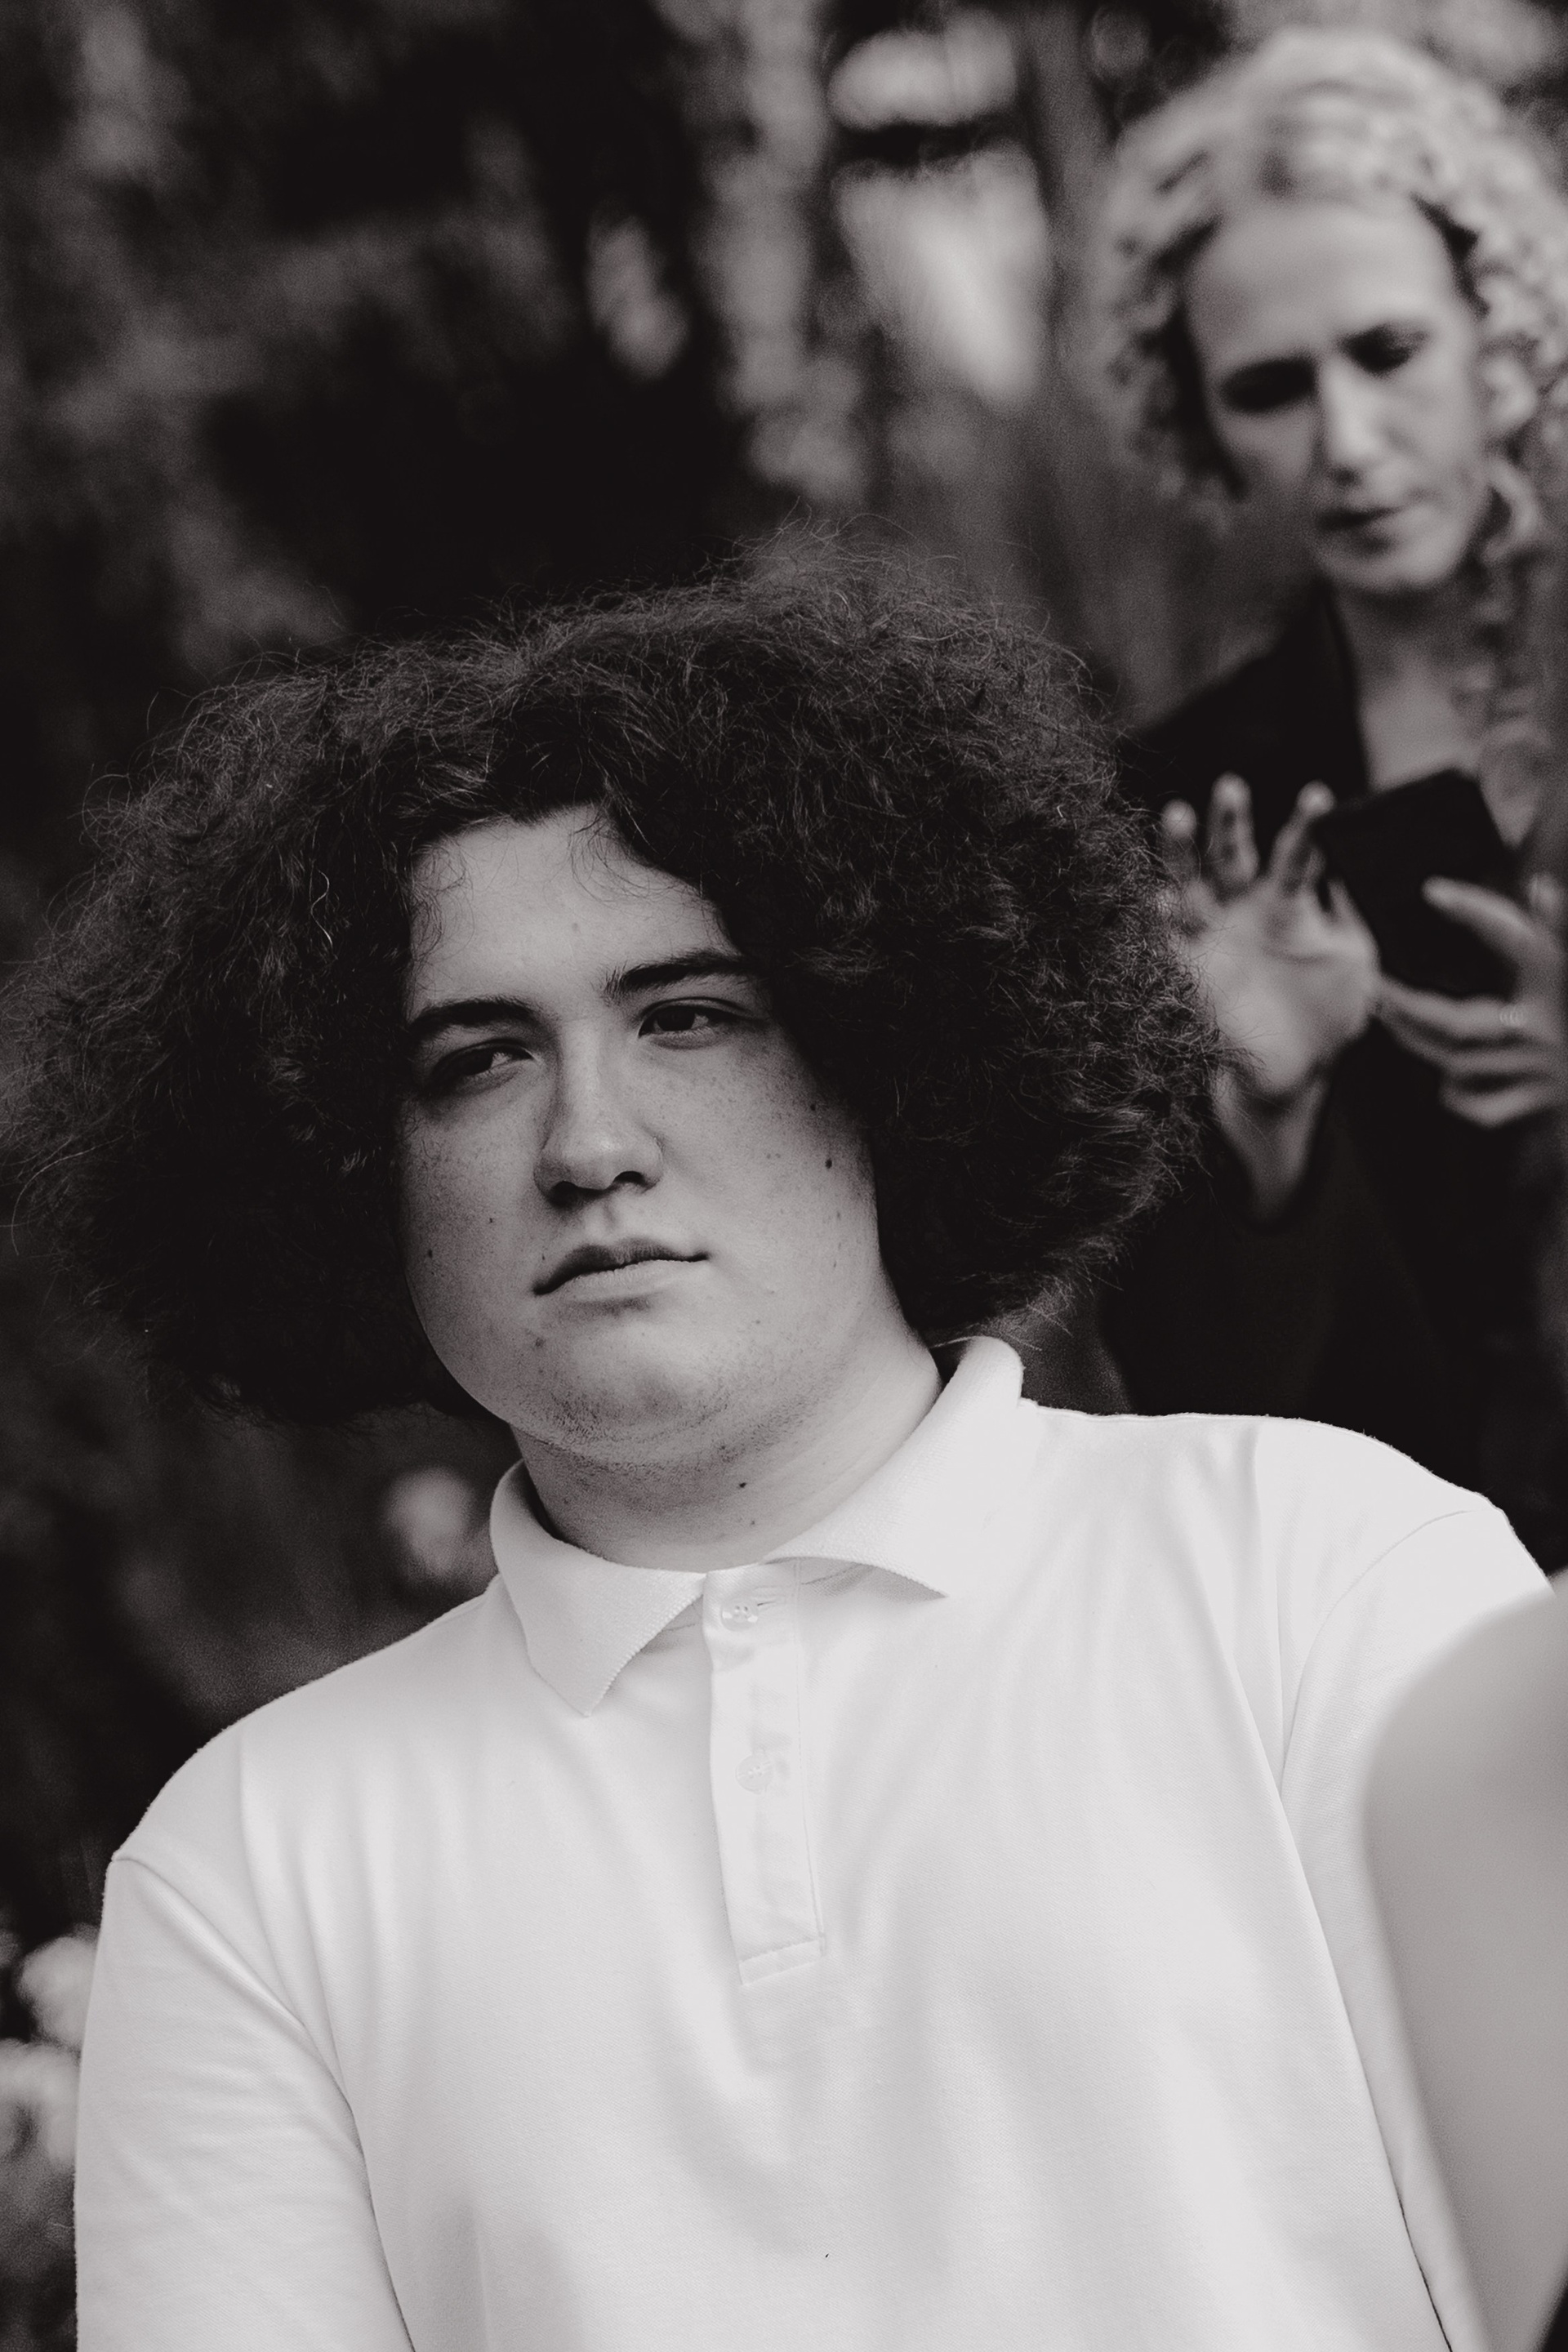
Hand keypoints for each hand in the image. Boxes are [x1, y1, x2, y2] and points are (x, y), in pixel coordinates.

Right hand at [1160, 775, 1379, 1106]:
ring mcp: (1213, 937)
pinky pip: (1169, 939)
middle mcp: (1244, 910)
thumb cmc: (1328, 1015)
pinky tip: (1161, 900)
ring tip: (1179, 813)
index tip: (1319, 796)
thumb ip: (1355, 916)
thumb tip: (1357, 872)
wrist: (1293, 1072)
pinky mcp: (1190, 969)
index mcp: (1287, 903)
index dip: (1306, 826)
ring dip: (1182, 850)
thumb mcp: (1356, 961)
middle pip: (1232, 854)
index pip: (1297, 854)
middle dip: (1229, 821)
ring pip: (1190, 882)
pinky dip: (1162, 919)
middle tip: (1231, 785)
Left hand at [1376, 875, 1564, 1128]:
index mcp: (1557, 981)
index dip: (1477, 910)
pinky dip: (1458, 1093)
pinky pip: (1482, 1106)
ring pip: (1460, 1063)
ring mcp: (1542, 1070)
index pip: (1515, 936)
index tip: (1434, 891)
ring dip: (1419, 1042)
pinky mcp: (1539, 1101)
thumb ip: (1557, 925)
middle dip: (1410, 1007)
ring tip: (1389, 1019)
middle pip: (1460, 1022)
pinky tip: (1444, 1072)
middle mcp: (1547, 1026)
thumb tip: (1540, 887)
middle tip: (1375, 988)